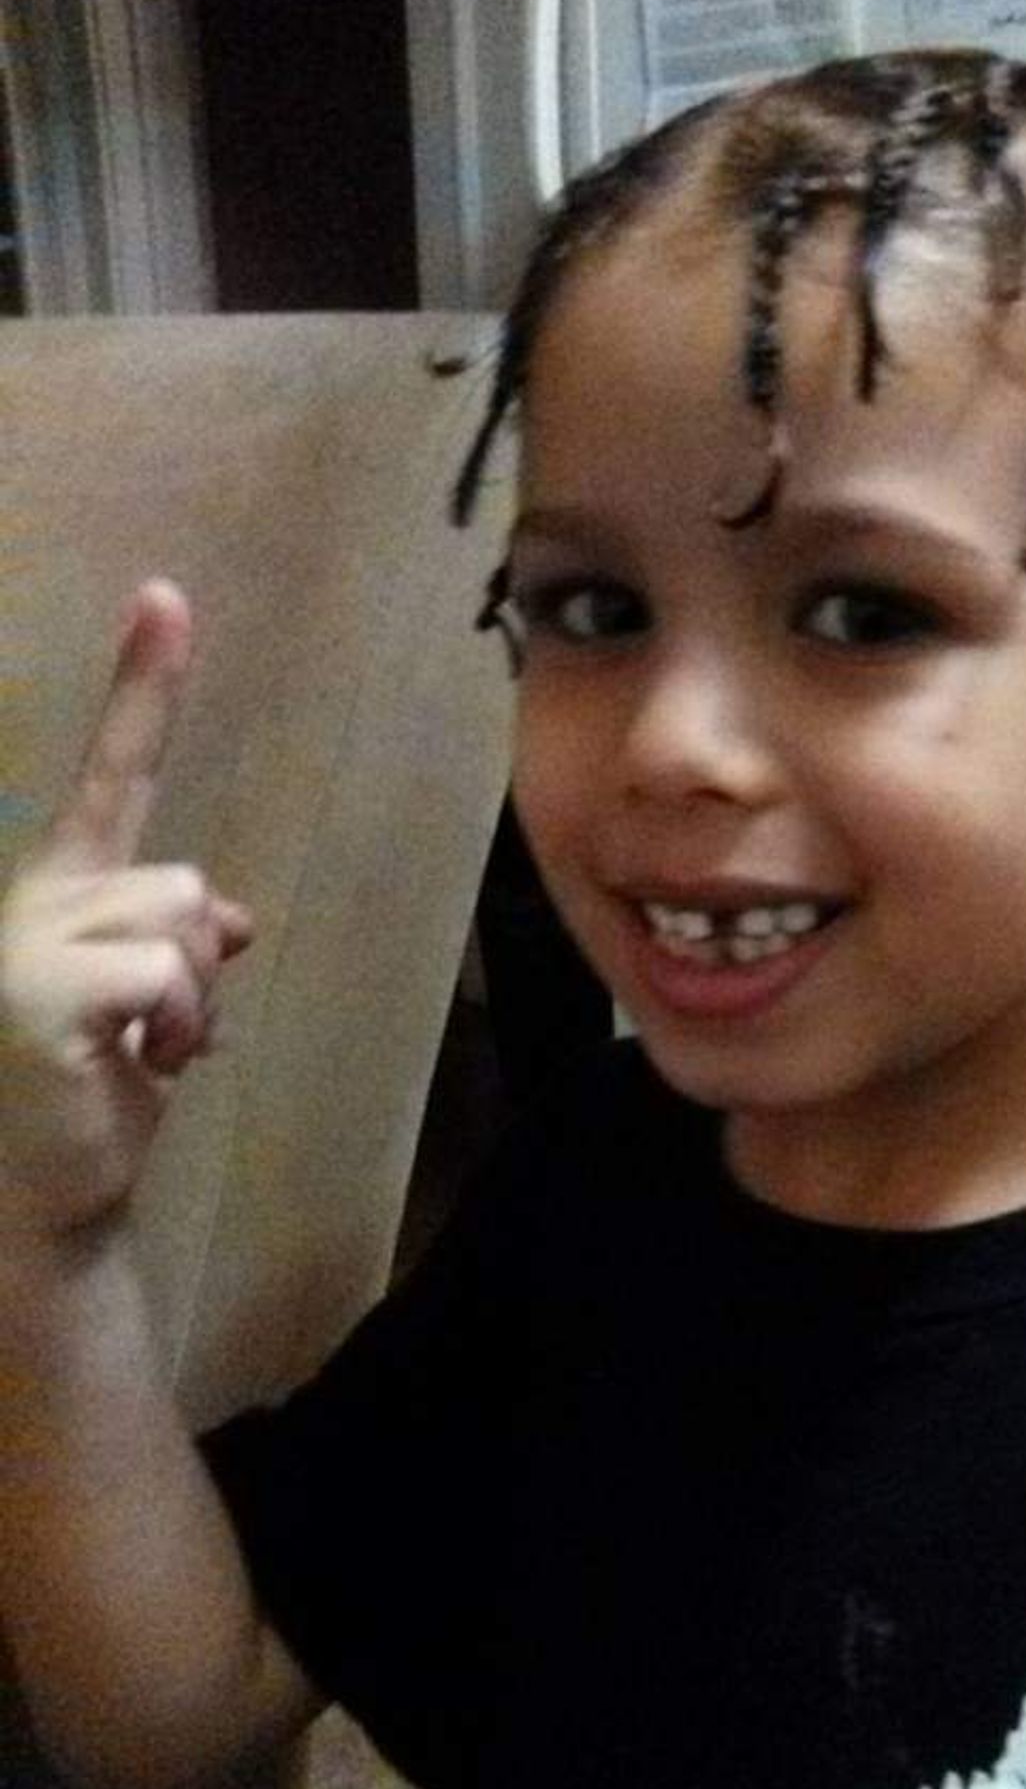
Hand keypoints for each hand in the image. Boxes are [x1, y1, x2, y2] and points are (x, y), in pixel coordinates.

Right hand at [0, 581, 253, 1237]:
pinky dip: (177, 1027)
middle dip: (198, 964)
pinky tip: (135, 1065)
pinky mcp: (37, 987)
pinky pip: (168, 973)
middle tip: (155, 1033)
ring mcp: (26, 938)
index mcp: (62, 892)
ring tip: (139, 1050)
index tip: (167, 595)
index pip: (113, 774)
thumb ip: (182, 947)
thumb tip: (237, 920)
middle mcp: (35, 899)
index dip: (143, 684)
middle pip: (190, 883)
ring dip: (190, 1002)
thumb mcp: (153, 1011)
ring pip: (186, 922)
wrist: (43, 1193)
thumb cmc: (91, 1096)